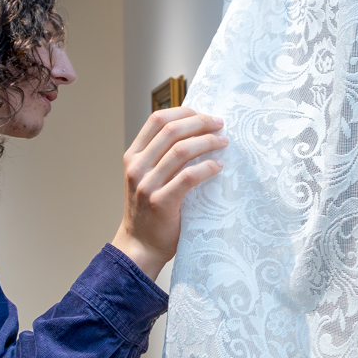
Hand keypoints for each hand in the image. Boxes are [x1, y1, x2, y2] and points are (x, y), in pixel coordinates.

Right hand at [111, 107, 227, 280]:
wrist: (140, 246)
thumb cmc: (150, 211)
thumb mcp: (146, 177)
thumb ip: (161, 157)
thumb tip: (195, 132)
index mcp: (133, 156)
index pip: (157, 120)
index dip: (183, 112)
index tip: (204, 113)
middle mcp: (137, 167)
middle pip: (171, 130)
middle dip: (200, 122)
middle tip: (220, 124)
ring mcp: (147, 185)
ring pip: (181, 150)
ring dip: (207, 141)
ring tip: (224, 142)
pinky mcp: (161, 202)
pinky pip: (188, 177)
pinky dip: (207, 167)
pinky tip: (219, 165)